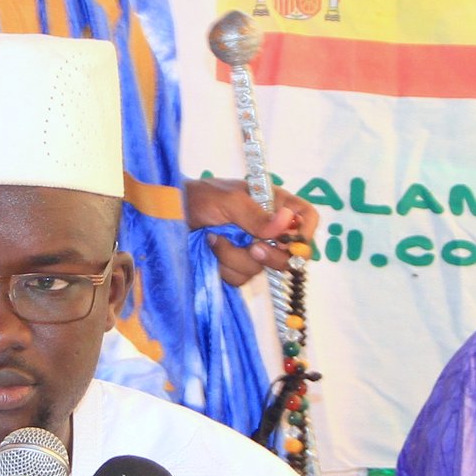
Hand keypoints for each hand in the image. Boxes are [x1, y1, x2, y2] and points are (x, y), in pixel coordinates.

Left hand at [184, 176, 315, 288]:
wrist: (169, 214)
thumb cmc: (198, 197)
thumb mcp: (228, 201)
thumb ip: (256, 215)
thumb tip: (286, 223)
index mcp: (273, 204)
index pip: (306, 219)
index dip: (304, 233)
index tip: (290, 242)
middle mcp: (267, 228)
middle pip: (290, 254)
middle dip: (270, 256)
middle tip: (252, 248)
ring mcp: (252, 249)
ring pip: (262, 269)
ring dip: (236, 258)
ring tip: (214, 240)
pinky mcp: (235, 266)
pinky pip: (241, 278)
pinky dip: (224, 268)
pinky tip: (211, 251)